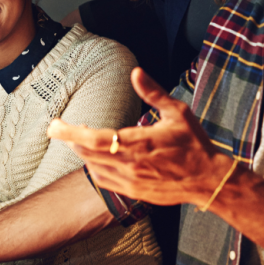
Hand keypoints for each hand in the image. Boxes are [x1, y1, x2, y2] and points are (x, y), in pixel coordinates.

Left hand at [47, 67, 224, 206]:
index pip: (94, 138)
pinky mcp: (134, 192)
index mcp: (139, 143)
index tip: (55, 125)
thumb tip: (136, 72)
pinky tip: (95, 157)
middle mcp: (130, 165)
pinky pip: (104, 180)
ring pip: (93, 167)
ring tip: (79, 138)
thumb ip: (153, 92)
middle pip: (87, 153)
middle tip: (59, 127)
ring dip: (82, 152)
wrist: (208, 180)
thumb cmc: (194, 144)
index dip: (71, 133)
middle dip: (70, 140)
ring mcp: (131, 181)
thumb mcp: (178, 112)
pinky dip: (93, 167)